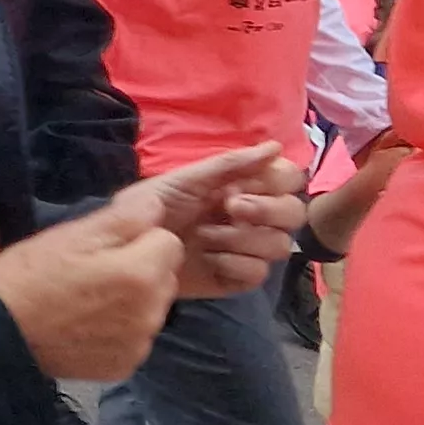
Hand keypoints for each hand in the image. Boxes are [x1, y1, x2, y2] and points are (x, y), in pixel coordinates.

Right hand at [0, 189, 183, 382]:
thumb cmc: (31, 275)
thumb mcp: (73, 234)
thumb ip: (124, 217)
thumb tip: (157, 204)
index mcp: (142, 273)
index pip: (170, 242)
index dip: (141, 239)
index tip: (109, 245)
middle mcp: (151, 313)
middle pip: (165, 277)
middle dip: (142, 269)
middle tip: (97, 271)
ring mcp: (140, 344)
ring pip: (152, 308)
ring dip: (133, 301)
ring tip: (89, 300)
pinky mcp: (125, 366)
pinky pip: (136, 338)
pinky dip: (120, 331)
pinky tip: (87, 327)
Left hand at [119, 143, 308, 298]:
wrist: (129, 247)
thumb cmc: (155, 205)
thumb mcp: (187, 179)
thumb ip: (231, 164)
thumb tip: (276, 147)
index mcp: (245, 186)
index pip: (289, 178)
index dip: (280, 181)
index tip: (247, 185)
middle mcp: (255, 216)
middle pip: (294, 213)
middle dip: (266, 210)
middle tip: (232, 208)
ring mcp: (248, 248)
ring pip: (279, 245)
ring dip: (241, 239)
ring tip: (205, 237)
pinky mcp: (238, 278)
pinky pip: (257, 273)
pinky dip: (232, 265)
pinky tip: (208, 260)